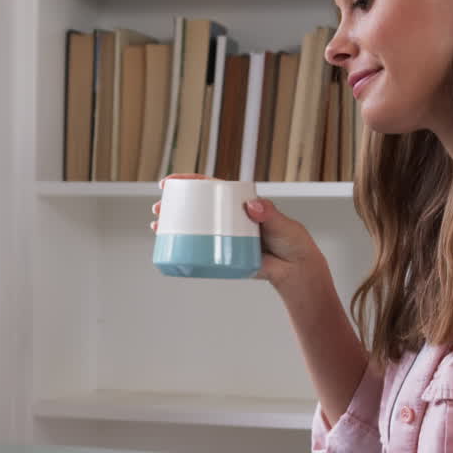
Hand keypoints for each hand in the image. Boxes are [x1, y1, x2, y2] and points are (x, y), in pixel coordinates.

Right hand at [152, 174, 324, 289]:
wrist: (296, 270)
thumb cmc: (292, 241)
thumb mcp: (282, 223)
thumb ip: (269, 214)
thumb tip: (253, 206)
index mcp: (239, 203)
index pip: (211, 188)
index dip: (188, 183)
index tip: (169, 183)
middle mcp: (228, 218)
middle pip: (196, 207)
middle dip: (173, 205)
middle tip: (158, 208)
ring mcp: (225, 237)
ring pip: (194, 228)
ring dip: (172, 226)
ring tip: (156, 227)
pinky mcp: (225, 256)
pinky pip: (201, 251)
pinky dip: (184, 249)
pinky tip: (169, 249)